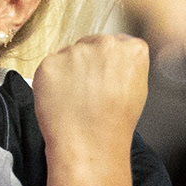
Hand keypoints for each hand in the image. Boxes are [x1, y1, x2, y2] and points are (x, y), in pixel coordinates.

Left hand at [31, 34, 149, 166]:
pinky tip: (59, 99)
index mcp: (132, 48)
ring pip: (68, 55)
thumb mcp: (137, 87)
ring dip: (67, 71)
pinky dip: (49, 82)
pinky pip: (48, 68)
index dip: (104, 63)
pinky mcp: (51, 63)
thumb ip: (126, 65)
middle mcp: (105, 43)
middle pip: (90, 45)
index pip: (114, 44)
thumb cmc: (115, 123)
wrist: (90, 142)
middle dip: (85, 63)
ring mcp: (76, 51)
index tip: (101, 77)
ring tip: (72, 98)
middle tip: (84, 90)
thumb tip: (113, 62)